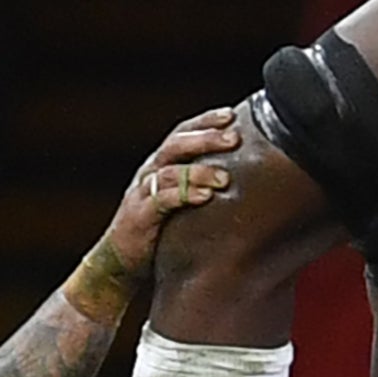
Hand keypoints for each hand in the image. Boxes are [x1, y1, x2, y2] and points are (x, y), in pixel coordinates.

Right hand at [103, 108, 239, 268]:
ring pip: (169, 172)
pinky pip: (160, 201)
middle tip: (234, 138)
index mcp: (162, 162)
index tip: (231, 115)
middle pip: (176, 145)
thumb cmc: (164, 225)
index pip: (182, 132)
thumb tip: (255, 165)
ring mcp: (142, 193)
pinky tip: (205, 197)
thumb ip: (207, 178)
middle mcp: (150, 172)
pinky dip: (183, 196)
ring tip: (225, 178)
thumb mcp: (184, 195)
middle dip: (206, 139)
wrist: (123, 262)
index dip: (205, 121)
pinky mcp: (138, 217)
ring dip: (199, 172)